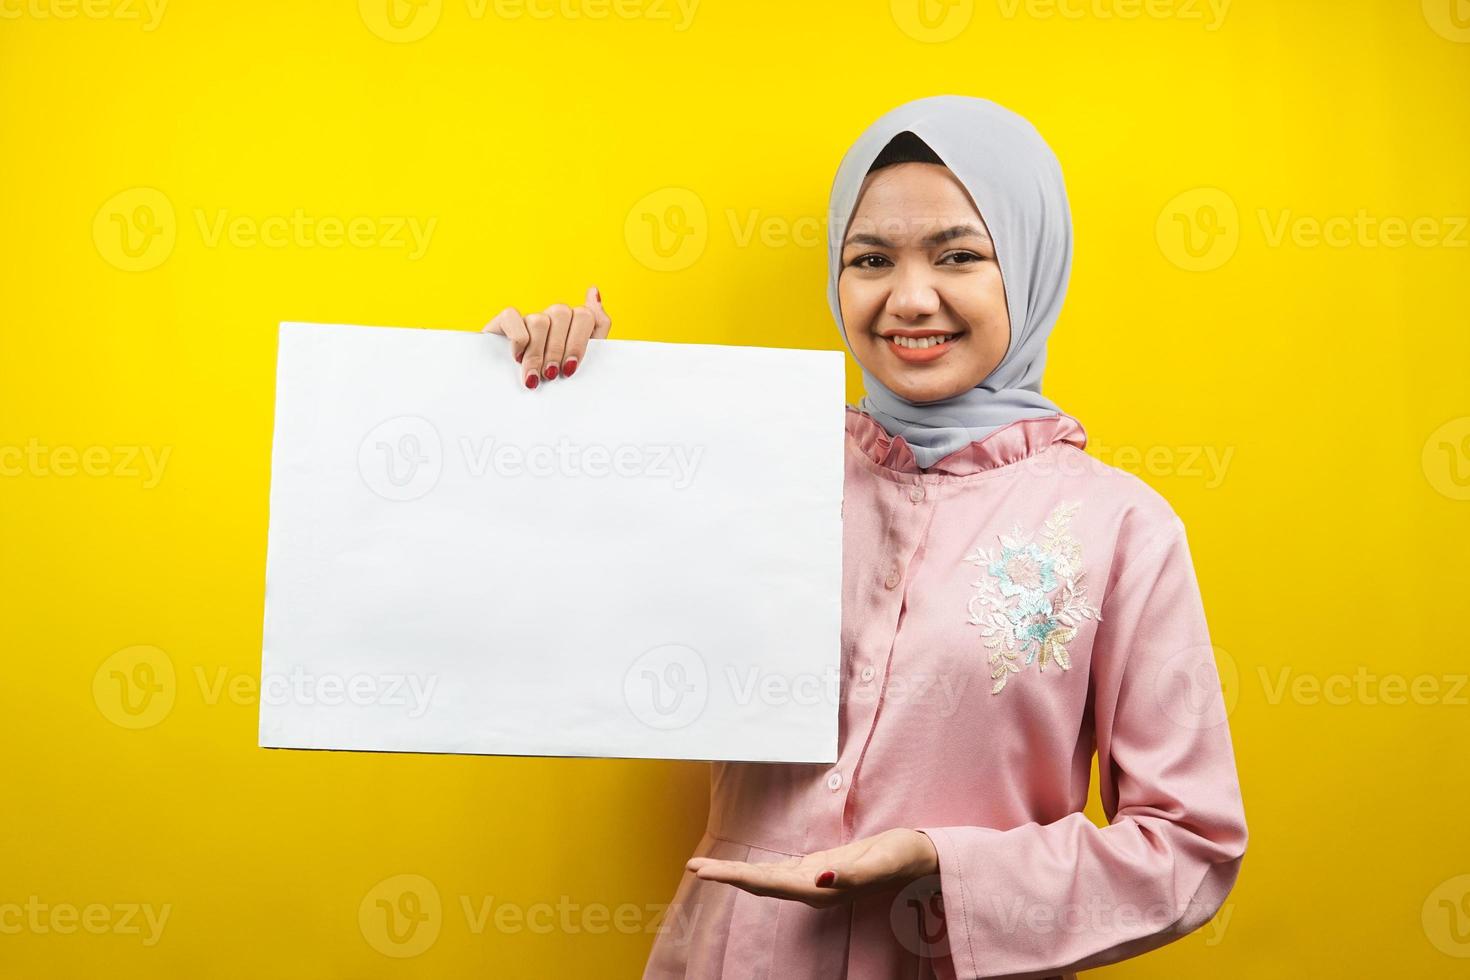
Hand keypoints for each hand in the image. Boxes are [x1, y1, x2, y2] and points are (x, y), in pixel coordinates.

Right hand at [482, 285, 612, 388]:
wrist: (511, 397)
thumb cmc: (549, 382)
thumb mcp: (577, 364)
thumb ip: (594, 331)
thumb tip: (593, 290)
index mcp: (573, 326)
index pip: (585, 315)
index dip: (578, 343)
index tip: (569, 369)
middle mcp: (551, 318)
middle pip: (562, 313)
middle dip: (557, 349)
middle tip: (551, 375)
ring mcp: (528, 318)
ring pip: (539, 320)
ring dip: (537, 353)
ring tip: (534, 376)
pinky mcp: (503, 321)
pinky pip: (512, 316)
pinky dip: (518, 340)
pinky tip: (516, 358)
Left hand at [685, 828, 939, 908]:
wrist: (921, 858)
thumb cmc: (903, 855)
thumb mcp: (880, 862)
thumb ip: (851, 876)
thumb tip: (818, 879)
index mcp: (821, 889)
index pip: (768, 883)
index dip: (734, 876)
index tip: (703, 871)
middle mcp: (813, 889)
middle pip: (761, 883)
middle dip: (726, 875)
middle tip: (691, 867)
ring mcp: (815, 881)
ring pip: (767, 879)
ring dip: (736, 874)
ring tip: (705, 868)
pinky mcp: (820, 871)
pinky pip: (779, 873)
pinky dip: (756, 871)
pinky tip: (742, 872)